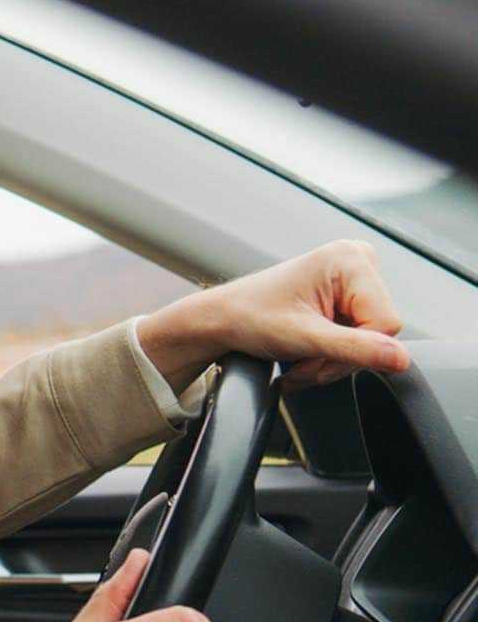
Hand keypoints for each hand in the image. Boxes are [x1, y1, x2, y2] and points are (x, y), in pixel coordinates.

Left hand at [137, 241, 407, 394]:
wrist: (220, 319)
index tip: (314, 358)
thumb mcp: (303, 337)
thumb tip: (401, 359)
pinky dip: (332, 354)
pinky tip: (307, 350)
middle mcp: (357, 261)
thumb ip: (354, 349)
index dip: (355, 351)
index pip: (386, 324)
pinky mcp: (348, 296)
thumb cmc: (249, 317)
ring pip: (370, 341)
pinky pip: (359, 337)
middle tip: (303, 362)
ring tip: (300, 357)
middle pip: (379, 333)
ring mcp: (354, 279)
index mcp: (349, 259)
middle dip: (340, 358)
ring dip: (333, 360)